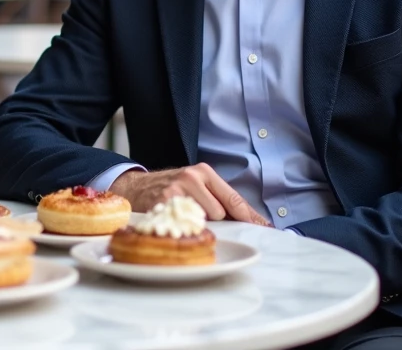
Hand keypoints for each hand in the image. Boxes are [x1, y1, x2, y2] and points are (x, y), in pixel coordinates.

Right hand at [109, 164, 271, 225]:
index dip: (250, 216)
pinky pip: (186, 224)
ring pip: (205, 219)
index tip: (266, 228)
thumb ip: (218, 199)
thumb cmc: (171, 190)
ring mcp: (177, 188)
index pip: (234, 198)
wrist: (135, 187)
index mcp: (204, 172)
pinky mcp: (164, 201)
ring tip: (184, 219)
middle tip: (199, 219)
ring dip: (199, 225)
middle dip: (215, 222)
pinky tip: (175, 222)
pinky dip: (185, 229)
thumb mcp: (195, 187)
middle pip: (221, 212)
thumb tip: (250, 220)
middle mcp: (192, 177)